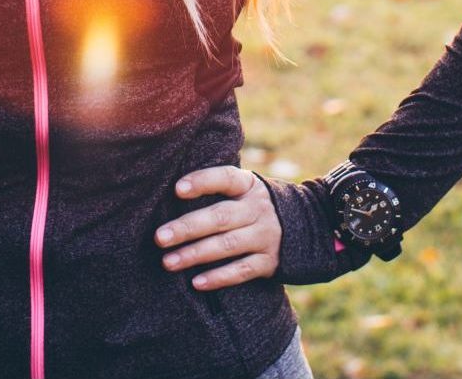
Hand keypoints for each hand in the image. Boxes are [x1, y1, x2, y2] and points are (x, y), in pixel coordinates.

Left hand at [155, 166, 280, 289]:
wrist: (301, 227)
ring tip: (168, 262)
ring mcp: (265, 236)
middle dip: (188, 228)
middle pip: (220, 217)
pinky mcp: (268, 261)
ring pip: (227, 245)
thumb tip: (167, 195)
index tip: (177, 190)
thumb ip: (214, 189)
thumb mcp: (242, 189)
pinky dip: (219, 277)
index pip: (226, 178)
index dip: (202, 182)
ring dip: (196, 254)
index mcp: (248, 185)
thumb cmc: (249, 205)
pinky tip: (196, 283)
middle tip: (160, 238)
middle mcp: (258, 209)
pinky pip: (241, 271)